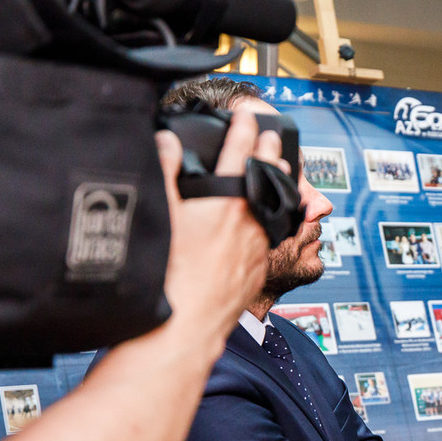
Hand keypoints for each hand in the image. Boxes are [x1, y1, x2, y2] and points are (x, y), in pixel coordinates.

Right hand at [156, 112, 280, 353]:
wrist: (188, 326)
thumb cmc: (172, 276)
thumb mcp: (161, 214)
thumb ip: (165, 171)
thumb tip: (167, 140)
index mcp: (227, 201)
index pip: (240, 151)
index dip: (244, 128)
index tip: (247, 115)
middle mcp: (250, 220)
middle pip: (268, 176)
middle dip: (270, 151)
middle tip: (273, 136)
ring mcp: (258, 245)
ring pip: (275, 207)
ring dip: (277, 186)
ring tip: (280, 173)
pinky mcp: (257, 269)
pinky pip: (272, 236)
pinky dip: (271, 220)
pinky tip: (266, 222)